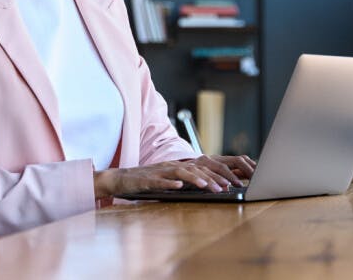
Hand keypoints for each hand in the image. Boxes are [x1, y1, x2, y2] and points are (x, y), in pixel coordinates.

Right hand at [93, 154, 255, 197]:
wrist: (121, 178)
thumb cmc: (146, 181)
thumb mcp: (169, 179)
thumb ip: (185, 180)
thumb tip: (207, 185)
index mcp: (178, 166)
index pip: (202, 168)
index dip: (217, 174)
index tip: (232, 183)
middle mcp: (171, 166)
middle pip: (195, 169)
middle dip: (212, 178)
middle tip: (227, 187)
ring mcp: (159, 172)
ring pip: (180, 173)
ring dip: (195, 179)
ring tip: (208, 187)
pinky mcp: (146, 180)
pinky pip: (159, 181)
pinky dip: (169, 183)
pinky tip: (178, 187)